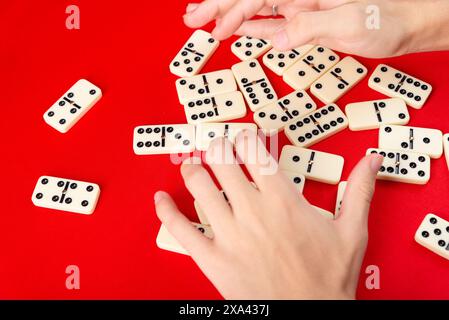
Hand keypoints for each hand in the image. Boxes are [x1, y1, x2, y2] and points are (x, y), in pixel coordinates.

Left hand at [154, 131, 383, 298]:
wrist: (307, 317)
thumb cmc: (328, 277)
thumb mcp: (351, 232)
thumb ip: (359, 191)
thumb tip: (373, 160)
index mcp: (281, 199)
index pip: (256, 152)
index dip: (247, 137)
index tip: (245, 134)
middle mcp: (251, 210)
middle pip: (222, 161)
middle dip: (216, 147)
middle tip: (216, 145)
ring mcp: (228, 233)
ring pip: (198, 186)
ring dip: (191, 169)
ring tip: (192, 164)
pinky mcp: (212, 258)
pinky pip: (179, 230)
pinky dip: (165, 212)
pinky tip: (159, 199)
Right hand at [183, 0, 448, 57]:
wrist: (408, 24)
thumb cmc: (387, 19)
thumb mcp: (352, 24)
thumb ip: (313, 26)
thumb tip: (279, 36)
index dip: (229, 8)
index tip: (209, 24)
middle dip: (217, 6)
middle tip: (191, 19)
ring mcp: (300, 8)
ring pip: (254, 7)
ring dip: (227, 15)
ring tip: (202, 22)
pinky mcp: (305, 22)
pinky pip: (271, 22)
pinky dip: (250, 26)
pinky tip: (235, 29)